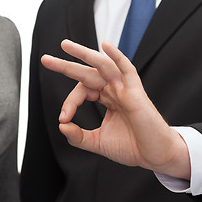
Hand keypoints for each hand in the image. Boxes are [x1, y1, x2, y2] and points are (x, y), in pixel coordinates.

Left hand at [42, 39, 190, 178]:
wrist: (155, 156)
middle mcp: (115, 90)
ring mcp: (125, 89)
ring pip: (102, 65)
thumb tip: (61, 126)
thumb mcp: (98, 142)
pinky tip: (105, 46)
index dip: (69, 103)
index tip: (64, 118)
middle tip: (45, 59)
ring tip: (65, 46)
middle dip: (66, 65)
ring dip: (84, 54)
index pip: (82, 91)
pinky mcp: (136, 93)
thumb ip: (78, 136)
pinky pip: (127, 70)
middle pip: (87, 72)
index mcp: (107, 98)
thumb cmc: (132, 147)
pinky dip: (117, 56)